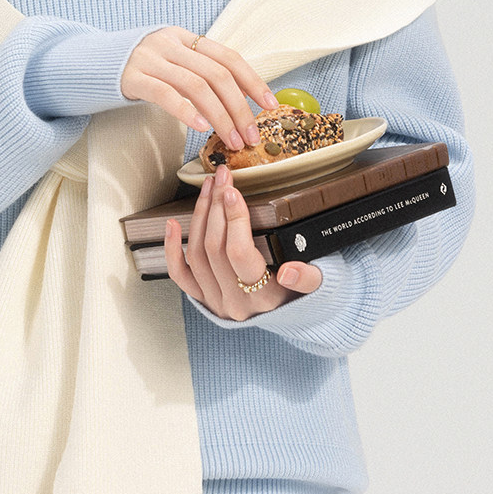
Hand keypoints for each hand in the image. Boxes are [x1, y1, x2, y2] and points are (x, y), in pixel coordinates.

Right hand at [121, 27, 279, 150]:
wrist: (88, 63)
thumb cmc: (137, 70)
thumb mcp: (169, 62)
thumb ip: (197, 72)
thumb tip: (238, 99)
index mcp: (184, 37)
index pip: (228, 56)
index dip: (252, 81)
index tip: (270, 105)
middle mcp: (169, 43)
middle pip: (217, 74)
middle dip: (239, 108)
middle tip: (250, 135)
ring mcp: (149, 58)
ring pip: (196, 86)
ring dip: (220, 117)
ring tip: (231, 141)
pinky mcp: (131, 77)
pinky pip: (165, 94)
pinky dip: (186, 111)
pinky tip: (199, 127)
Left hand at [164, 162, 324, 320]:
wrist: (299, 315)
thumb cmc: (309, 291)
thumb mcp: (321, 283)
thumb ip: (308, 278)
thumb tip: (290, 272)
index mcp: (265, 298)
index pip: (240, 253)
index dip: (234, 219)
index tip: (234, 191)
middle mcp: (236, 303)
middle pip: (214, 248)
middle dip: (217, 207)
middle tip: (222, 178)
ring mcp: (216, 301)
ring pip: (196, 254)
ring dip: (199, 217)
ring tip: (209, 189)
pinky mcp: (204, 298)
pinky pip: (180, 274)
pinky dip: (171, 248)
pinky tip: (171, 224)